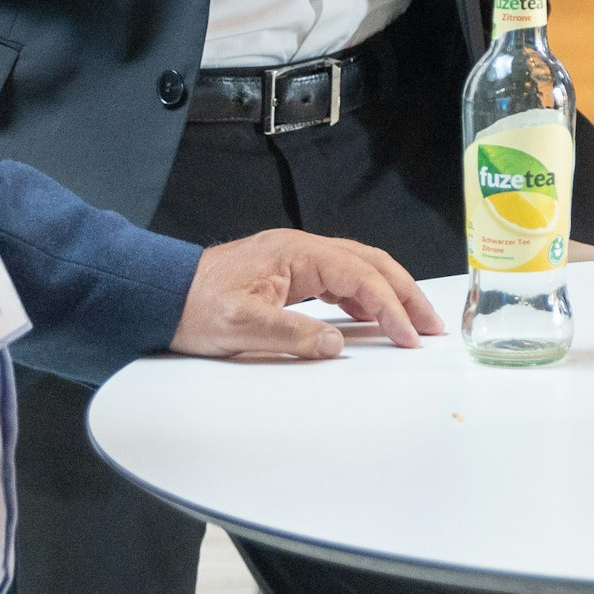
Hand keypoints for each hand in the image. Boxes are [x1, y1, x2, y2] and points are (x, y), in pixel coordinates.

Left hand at [173, 231, 438, 359]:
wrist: (161, 297)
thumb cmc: (195, 308)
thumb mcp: (241, 328)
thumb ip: (292, 335)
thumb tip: (337, 344)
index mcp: (295, 253)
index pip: (359, 276)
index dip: (390, 306)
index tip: (410, 335)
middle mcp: (301, 249)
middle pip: (369, 264)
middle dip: (405, 293)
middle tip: (432, 326)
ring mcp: (297, 260)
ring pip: (359, 269)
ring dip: (389, 295)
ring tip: (413, 323)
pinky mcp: (291, 274)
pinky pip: (340, 281)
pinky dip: (364, 298)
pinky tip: (373, 319)